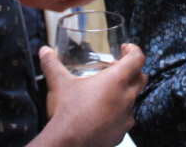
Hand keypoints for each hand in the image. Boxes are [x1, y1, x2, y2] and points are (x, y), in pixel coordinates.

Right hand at [31, 44, 146, 146]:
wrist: (68, 143)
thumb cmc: (68, 112)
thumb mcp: (59, 84)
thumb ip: (52, 64)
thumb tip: (44, 51)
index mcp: (117, 80)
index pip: (137, 58)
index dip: (134, 50)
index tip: (125, 49)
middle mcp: (127, 97)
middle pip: (141, 78)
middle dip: (132, 71)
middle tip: (116, 70)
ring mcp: (126, 116)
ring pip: (134, 99)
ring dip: (125, 93)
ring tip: (107, 93)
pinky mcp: (122, 132)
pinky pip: (126, 118)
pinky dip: (119, 113)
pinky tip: (104, 114)